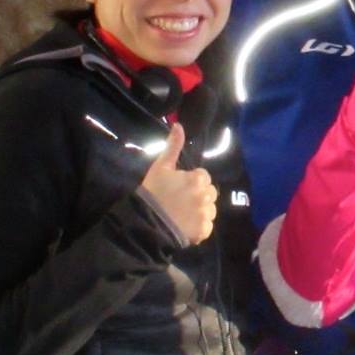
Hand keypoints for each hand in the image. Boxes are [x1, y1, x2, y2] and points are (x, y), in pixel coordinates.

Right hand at [139, 122, 216, 246]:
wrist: (145, 222)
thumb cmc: (152, 192)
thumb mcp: (160, 167)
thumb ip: (173, 146)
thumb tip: (179, 124)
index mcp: (198, 179)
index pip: (203, 177)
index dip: (191, 182)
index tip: (178, 188)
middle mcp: (206, 195)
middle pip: (209, 193)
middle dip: (199, 196)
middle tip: (179, 202)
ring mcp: (206, 214)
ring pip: (210, 210)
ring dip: (200, 212)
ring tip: (181, 215)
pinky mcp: (204, 230)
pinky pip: (207, 226)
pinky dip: (198, 227)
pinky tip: (184, 226)